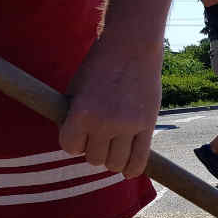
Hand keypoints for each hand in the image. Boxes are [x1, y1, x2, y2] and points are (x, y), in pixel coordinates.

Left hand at [59, 42, 161, 178]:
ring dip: (113, 160)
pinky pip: (140, 160)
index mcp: (83, 112)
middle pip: (94, 159)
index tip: (79, 136)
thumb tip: (76, 144)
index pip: (70, 147)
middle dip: (95, 151)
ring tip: (114, 149)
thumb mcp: (77, 88)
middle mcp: (105, 123)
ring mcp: (129, 126)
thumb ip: (74, 116)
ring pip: (116, 164)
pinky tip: (128, 169)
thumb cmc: (100, 66)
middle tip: (99, 139)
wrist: (132, 48)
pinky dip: (132, 169)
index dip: (73, 143)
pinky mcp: (148, 126)